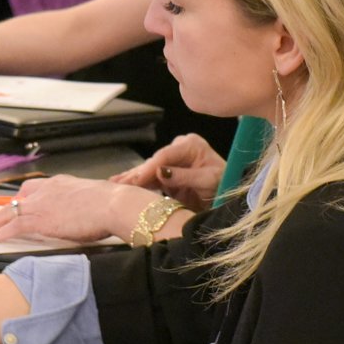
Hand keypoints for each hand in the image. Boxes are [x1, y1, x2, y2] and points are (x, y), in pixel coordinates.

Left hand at [0, 175, 156, 243]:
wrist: (114, 205)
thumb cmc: (112, 205)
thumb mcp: (95, 199)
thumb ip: (85, 205)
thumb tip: (91, 214)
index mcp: (60, 184)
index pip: (34, 187)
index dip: (23, 197)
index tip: (17, 203)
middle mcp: (47, 190)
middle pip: (16, 199)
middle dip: (1, 210)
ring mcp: (42, 204)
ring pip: (8, 212)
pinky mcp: (41, 219)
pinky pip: (14, 226)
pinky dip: (2, 232)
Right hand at [108, 133, 222, 212]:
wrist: (229, 198)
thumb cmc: (224, 186)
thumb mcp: (209, 181)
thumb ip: (185, 176)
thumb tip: (161, 172)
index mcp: (191, 145)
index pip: (165, 155)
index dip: (149, 167)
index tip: (136, 179)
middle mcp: (179, 149)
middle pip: (153, 162)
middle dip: (136, 174)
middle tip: (119, 185)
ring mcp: (171, 160)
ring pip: (148, 170)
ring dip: (131, 179)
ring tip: (113, 185)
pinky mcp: (166, 173)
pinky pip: (148, 178)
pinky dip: (135, 183)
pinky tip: (118, 184)